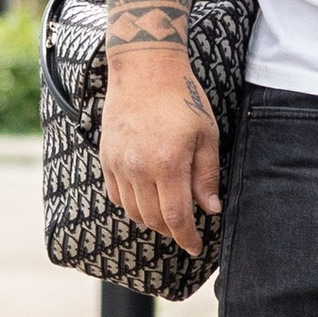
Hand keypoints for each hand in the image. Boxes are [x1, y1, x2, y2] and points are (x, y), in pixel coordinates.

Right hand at [97, 42, 220, 257]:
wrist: (144, 68)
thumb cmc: (182, 98)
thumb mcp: (206, 134)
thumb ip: (207, 176)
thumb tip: (211, 210)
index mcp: (168, 164)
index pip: (175, 217)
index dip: (186, 238)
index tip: (196, 248)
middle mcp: (138, 168)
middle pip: (153, 219)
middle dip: (172, 231)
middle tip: (187, 229)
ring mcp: (118, 164)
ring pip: (132, 210)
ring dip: (152, 220)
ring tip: (169, 215)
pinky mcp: (106, 158)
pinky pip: (117, 195)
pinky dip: (132, 204)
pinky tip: (147, 198)